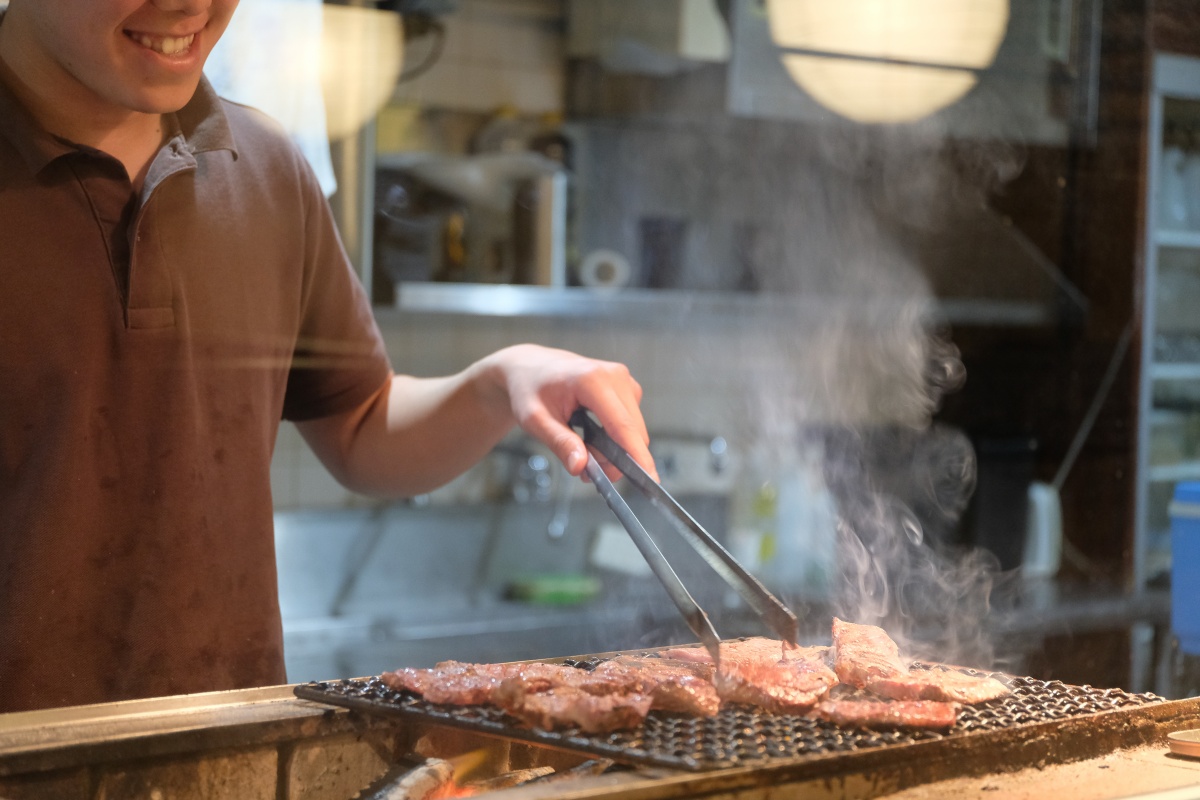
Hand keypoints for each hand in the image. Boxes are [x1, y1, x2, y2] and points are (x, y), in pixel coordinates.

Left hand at [480, 344, 657, 481]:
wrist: (530, 367)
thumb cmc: (530, 389)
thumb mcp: (534, 419)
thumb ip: (559, 443)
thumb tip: (580, 466)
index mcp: (592, 380)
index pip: (622, 425)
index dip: (637, 455)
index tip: (649, 480)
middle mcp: (614, 376)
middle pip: (633, 432)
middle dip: (616, 459)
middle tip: (586, 471)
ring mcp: (623, 380)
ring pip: (634, 430)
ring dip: (615, 450)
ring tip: (583, 452)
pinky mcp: (626, 387)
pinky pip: (630, 422)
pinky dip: (616, 438)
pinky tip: (593, 439)